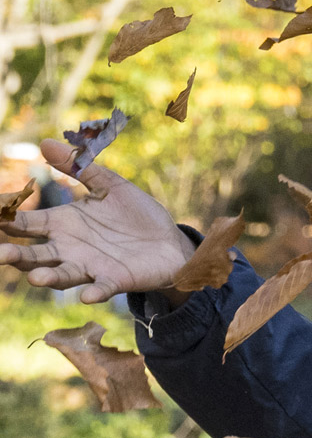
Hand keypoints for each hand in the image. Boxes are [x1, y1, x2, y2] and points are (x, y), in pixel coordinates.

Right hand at [0, 139, 194, 302]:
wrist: (170, 242)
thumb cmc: (135, 215)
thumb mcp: (110, 186)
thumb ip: (79, 167)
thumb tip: (45, 142)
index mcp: (62, 224)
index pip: (24, 223)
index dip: (4, 220)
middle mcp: (68, 249)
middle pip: (34, 254)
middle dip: (14, 255)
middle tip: (0, 254)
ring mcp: (90, 266)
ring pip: (61, 275)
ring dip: (48, 277)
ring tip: (36, 278)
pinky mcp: (114, 280)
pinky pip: (101, 288)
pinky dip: (95, 291)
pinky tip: (88, 295)